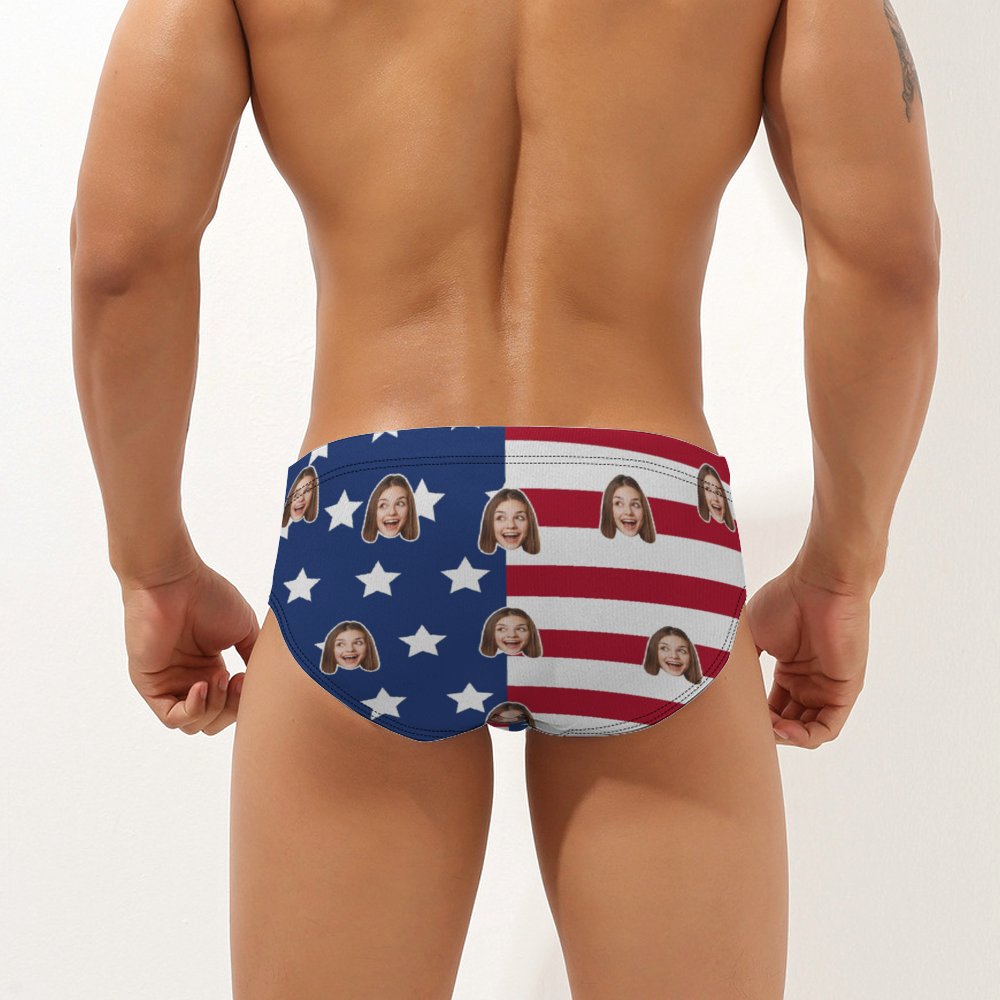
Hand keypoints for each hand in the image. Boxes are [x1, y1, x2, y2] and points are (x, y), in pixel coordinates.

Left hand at [120, 556, 259, 733]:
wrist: (174, 580)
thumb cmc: (208, 595)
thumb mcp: (244, 629)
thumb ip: (255, 658)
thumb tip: (265, 683)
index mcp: (210, 668)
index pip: (230, 706)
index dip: (244, 701)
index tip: (249, 676)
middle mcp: (190, 679)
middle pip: (214, 721)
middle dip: (231, 709)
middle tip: (238, 681)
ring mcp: (169, 684)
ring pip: (195, 724)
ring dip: (214, 708)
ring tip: (219, 676)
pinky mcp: (150, 685)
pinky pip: (172, 717)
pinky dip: (193, 709)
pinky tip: (202, 685)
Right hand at [744, 553, 870, 748]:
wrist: (819, 583)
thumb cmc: (785, 600)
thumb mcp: (752, 636)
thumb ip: (741, 663)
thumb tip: (716, 685)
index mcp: (789, 670)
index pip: (771, 707)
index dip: (754, 717)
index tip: (734, 716)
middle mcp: (809, 682)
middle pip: (787, 722)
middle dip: (767, 731)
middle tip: (747, 728)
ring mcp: (827, 687)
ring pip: (807, 730)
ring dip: (785, 738)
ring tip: (765, 731)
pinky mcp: (845, 690)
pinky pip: (828, 727)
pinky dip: (805, 737)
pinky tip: (783, 730)